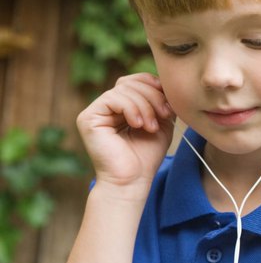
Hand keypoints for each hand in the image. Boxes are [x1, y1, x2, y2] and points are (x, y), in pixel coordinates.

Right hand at [76, 73, 174, 189]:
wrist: (132, 181)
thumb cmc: (146, 156)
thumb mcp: (161, 123)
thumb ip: (162, 102)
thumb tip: (166, 82)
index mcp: (123, 106)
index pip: (137, 81)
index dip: (155, 86)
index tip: (170, 105)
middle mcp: (107, 106)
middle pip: (131, 82)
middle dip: (153, 95)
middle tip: (164, 114)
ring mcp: (96, 111)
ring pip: (123, 89)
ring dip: (145, 106)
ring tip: (152, 126)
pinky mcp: (88, 118)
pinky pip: (112, 98)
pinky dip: (131, 108)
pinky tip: (138, 125)